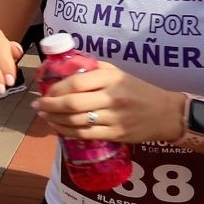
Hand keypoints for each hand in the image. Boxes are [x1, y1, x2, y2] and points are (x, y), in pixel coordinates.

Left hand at [33, 60, 183, 145]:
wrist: (166, 113)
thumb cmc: (139, 90)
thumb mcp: (119, 73)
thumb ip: (94, 70)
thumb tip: (65, 69)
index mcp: (112, 79)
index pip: (76, 83)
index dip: (56, 89)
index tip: (46, 91)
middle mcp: (112, 98)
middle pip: (72, 104)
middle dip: (50, 106)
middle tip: (38, 106)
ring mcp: (114, 118)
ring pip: (76, 122)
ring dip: (55, 120)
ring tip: (44, 116)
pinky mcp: (116, 134)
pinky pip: (85, 135)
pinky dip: (67, 132)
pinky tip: (58, 128)